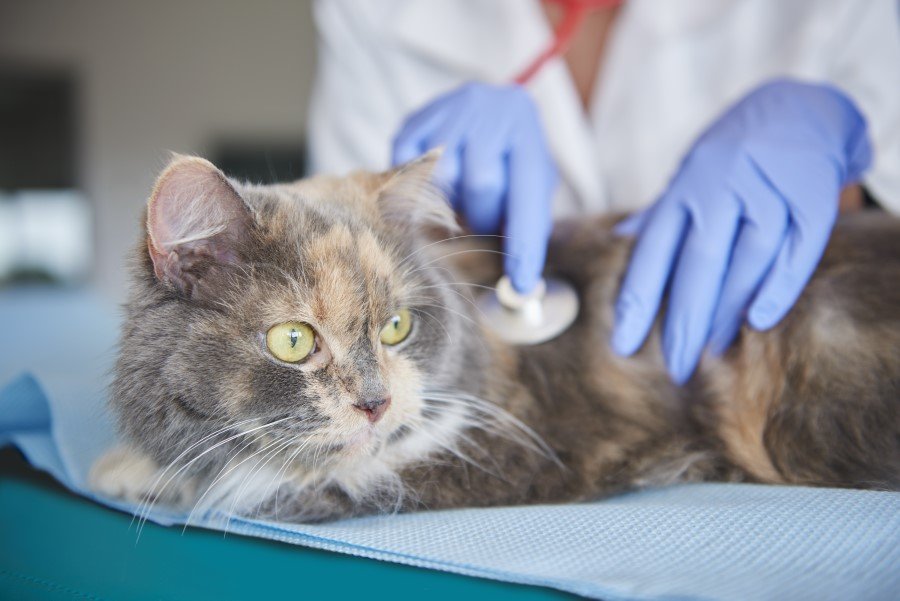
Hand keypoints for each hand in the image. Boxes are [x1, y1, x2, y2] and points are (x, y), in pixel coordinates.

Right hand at [392, 82, 556, 293]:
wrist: (492, 103)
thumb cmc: (514, 158)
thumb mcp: (532, 182)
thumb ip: (527, 221)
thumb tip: (520, 282)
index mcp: (527, 135)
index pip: (526, 198)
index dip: (523, 245)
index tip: (521, 284)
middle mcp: (491, 114)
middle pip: (480, 185)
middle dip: (482, 216)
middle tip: (480, 221)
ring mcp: (450, 111)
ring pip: (442, 178)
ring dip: (449, 204)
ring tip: (457, 201)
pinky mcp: (415, 120)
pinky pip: (409, 167)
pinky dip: (418, 186)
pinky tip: (433, 182)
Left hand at [612, 79, 871, 383]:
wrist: (800, 106)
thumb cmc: (733, 153)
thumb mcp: (689, 174)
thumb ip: (660, 213)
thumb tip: (618, 240)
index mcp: (685, 186)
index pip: (654, 250)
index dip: (637, 299)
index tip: (623, 344)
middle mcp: (721, 186)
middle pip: (699, 261)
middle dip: (684, 318)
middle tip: (675, 367)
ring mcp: (767, 187)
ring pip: (746, 258)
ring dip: (728, 309)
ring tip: (712, 352)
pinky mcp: (812, 193)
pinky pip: (797, 247)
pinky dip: (780, 284)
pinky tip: (760, 320)